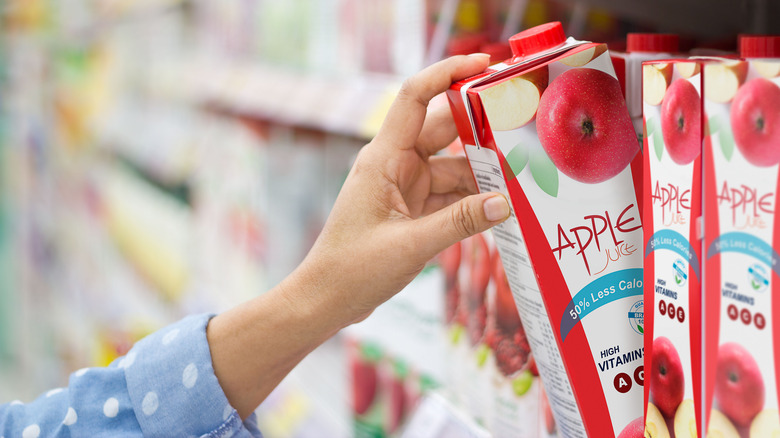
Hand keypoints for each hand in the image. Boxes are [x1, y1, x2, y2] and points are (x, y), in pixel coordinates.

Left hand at [298, 53, 510, 323]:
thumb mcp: (411, 245)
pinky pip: (450, 194)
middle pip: (444, 131)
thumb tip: (506, 202)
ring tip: (522, 183)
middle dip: (482, 129)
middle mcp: (395, 165)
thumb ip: (461, 223)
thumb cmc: (353, 269)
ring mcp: (405, 186)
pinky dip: (473, 200)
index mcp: (384, 159)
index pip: (415, 98)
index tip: (483, 65)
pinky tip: (500, 209)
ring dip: (483, 175)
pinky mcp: (412, 208)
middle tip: (523, 129)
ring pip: (453, 167)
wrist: (326, 299)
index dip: (447, 73)